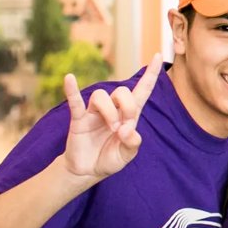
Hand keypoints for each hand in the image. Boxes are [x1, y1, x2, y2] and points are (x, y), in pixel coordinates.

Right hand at [60, 54, 162, 179]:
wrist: (88, 170)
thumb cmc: (109, 159)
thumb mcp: (127, 155)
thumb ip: (133, 144)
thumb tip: (127, 130)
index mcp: (129, 116)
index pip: (142, 90)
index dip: (151, 74)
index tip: (158, 56)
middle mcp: (113, 109)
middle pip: (122, 91)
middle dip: (127, 107)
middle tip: (123, 128)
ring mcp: (94, 113)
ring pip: (101, 96)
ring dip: (108, 112)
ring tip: (111, 129)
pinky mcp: (78, 119)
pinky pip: (74, 102)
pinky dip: (72, 90)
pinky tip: (69, 78)